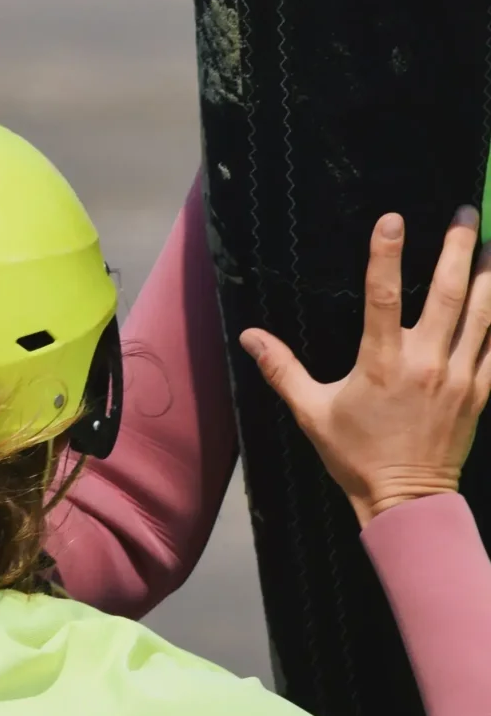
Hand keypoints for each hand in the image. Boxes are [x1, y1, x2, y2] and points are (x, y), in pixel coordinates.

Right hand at [242, 209, 490, 525]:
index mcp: (382, 363)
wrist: (407, 500)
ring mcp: (459, 377)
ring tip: (489, 243)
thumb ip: (282, 369)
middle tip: (463, 214)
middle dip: (457, 250)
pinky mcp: (480, 393)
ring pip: (483, 315)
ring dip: (487, 275)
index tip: (392, 220)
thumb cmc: (355, 455)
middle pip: (449, 294)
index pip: (384, 296)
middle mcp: (426, 363)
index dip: (387, 255)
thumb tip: (249, 336)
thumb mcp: (310, 411)